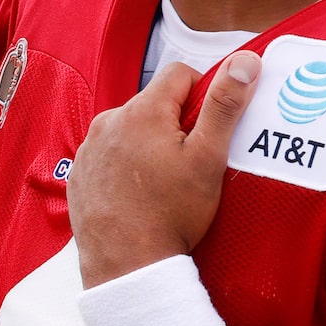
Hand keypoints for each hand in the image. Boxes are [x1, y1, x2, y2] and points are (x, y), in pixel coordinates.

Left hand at [64, 51, 260, 286]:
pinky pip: (107, 155)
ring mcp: (89, 149)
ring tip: (164, 180)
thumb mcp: (208, 158)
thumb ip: (225, 105)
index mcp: (142, 111)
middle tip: (191, 159)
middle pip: (152, 103)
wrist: (127, 264)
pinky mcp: (79, 174)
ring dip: (147, 142)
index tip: (210, 126)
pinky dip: (124, 164)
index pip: (179, 73)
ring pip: (129, 129)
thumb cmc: (171, 213)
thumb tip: (245, 61)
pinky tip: (139, 192)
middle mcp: (108, 122)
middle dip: (175, 121)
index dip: (202, 92)